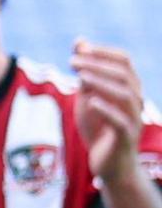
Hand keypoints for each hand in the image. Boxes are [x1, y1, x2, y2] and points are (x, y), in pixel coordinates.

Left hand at [78, 40, 159, 207]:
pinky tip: (91, 102)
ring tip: (80, 77)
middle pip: (125, 74)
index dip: (103, 52)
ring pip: (126, 95)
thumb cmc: (98, 128)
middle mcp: (135, 100)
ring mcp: (133, 118)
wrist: (109, 164)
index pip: (124, 61)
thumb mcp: (87, 98)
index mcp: (128, 87)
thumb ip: (85, 73)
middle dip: (98, 65)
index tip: (79, 48)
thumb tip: (79, 42)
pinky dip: (107, 110)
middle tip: (72, 62)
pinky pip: (121, 122)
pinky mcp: (126, 138)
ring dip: (102, 83)